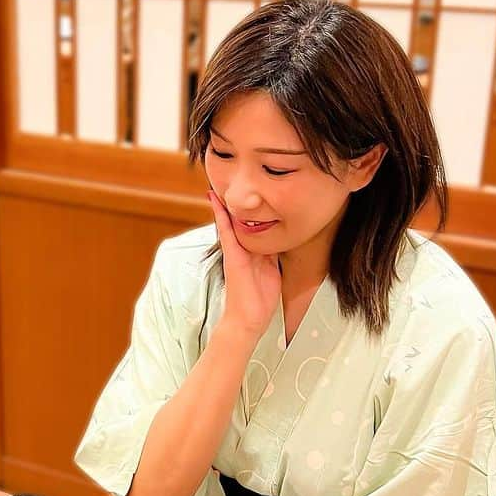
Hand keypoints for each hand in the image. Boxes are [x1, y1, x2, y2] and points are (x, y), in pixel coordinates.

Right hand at [207, 191, 281, 338]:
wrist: (249, 319)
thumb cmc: (261, 300)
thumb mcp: (273, 270)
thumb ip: (273, 254)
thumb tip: (281, 239)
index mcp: (255, 251)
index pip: (254, 224)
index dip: (253, 208)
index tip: (252, 190)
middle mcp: (243, 248)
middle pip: (242, 218)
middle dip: (237, 201)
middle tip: (231, 176)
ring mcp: (235, 250)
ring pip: (232, 220)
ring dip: (226, 201)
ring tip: (220, 179)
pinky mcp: (232, 255)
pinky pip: (225, 230)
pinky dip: (220, 214)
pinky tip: (214, 198)